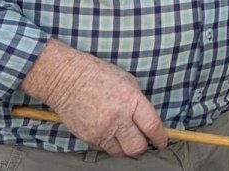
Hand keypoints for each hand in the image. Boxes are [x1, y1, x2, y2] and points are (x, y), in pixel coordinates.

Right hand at [22, 40, 165, 156]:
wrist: (66, 79)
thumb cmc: (97, 75)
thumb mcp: (127, 82)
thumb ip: (138, 103)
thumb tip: (147, 120)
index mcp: (131, 101)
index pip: (152, 127)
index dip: (160, 138)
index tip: (162, 142)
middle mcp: (117, 118)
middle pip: (137, 147)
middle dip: (143, 146)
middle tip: (142, 140)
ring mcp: (101, 130)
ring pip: (120, 152)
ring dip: (125, 147)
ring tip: (123, 135)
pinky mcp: (88, 138)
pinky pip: (104, 149)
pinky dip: (109, 144)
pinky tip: (108, 131)